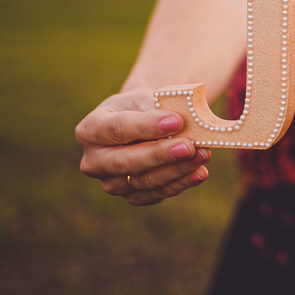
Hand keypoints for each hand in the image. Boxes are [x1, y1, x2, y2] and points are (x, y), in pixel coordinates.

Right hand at [76, 89, 210, 206]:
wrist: (142, 121)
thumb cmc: (143, 107)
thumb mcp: (146, 98)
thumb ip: (159, 110)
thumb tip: (182, 125)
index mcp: (90, 129)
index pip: (117, 129)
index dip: (147, 126)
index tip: (176, 121)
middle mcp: (93, 161)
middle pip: (126, 162)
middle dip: (160, 155)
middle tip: (189, 146)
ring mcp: (109, 182)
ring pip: (143, 182)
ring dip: (176, 170)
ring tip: (203, 155)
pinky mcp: (129, 195)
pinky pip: (154, 195)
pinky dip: (179, 184)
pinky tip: (199, 173)